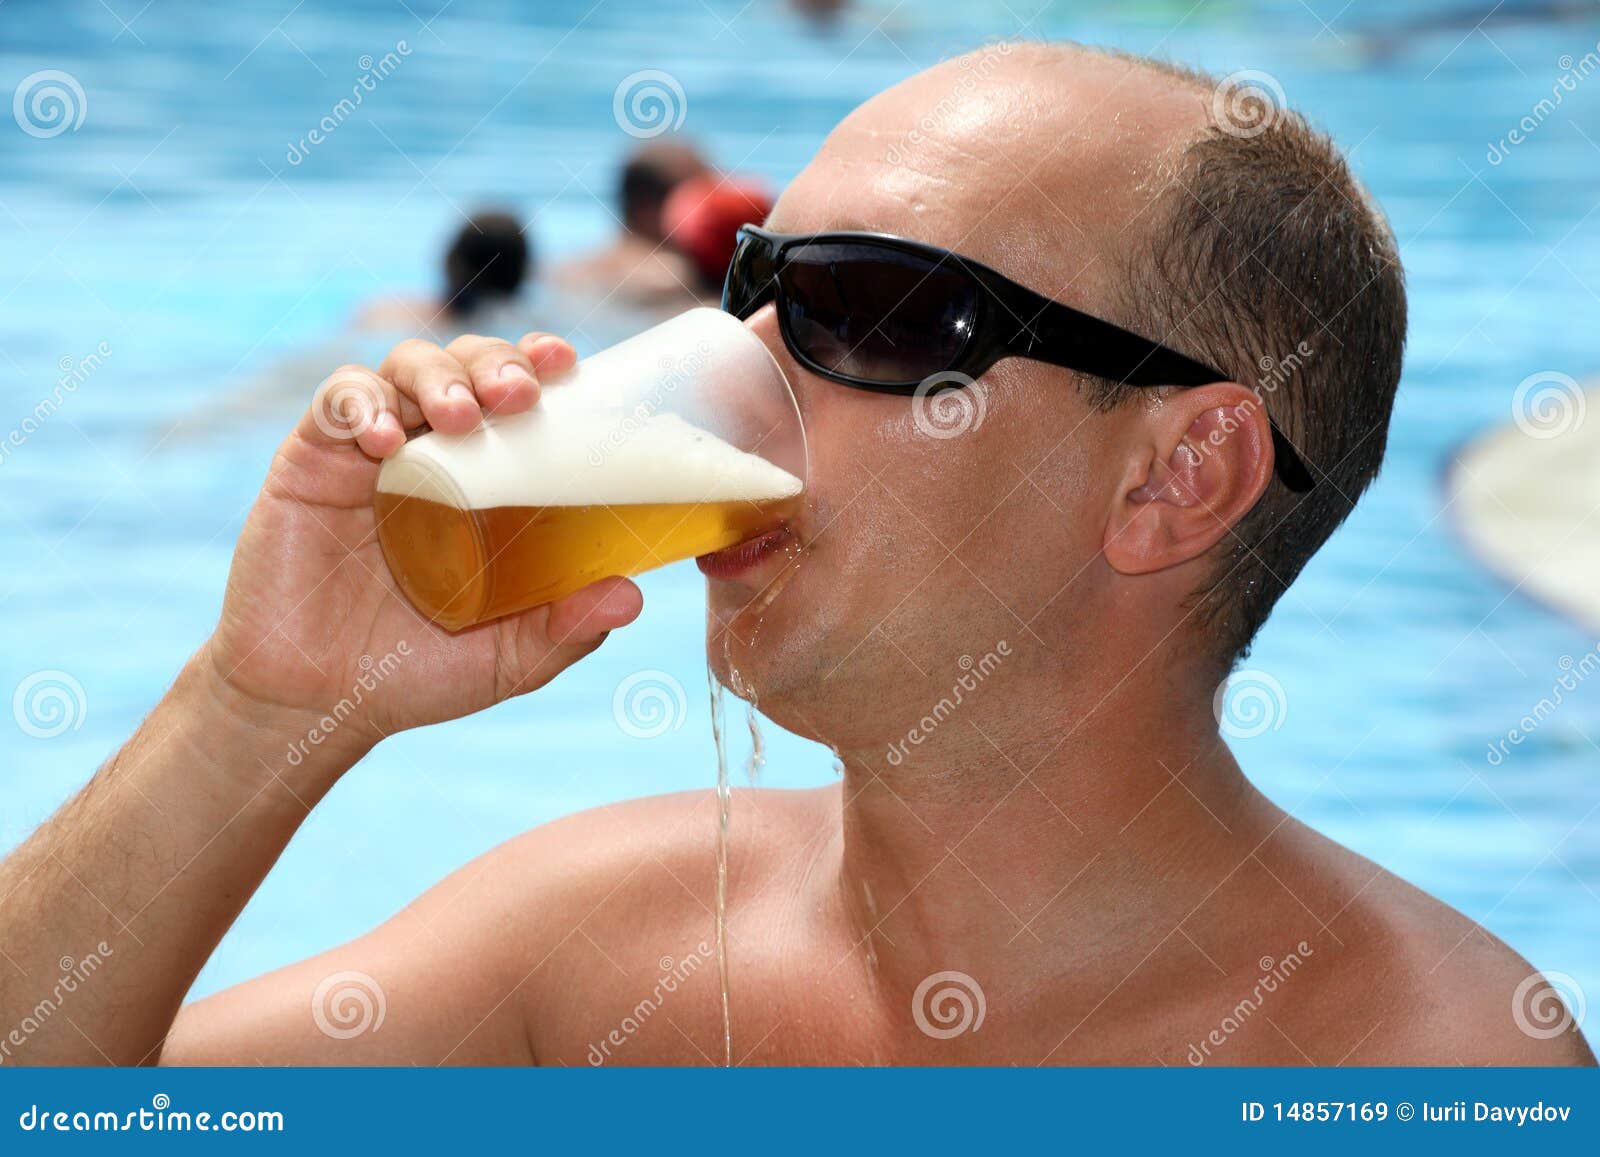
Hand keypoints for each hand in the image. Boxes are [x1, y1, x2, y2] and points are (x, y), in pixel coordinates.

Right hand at [202, 332, 642, 757]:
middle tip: (518, 395)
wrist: (317, 702)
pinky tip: (384, 440)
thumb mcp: (508, 658)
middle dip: (495, 362)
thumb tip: (631, 596)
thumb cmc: (416, 672)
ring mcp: (370, 453)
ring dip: (437, 375)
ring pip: (404, 367)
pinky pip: (335, 404)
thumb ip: (566, 629)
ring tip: (458, 416)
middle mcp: (432, 451)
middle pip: (466, 364)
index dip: (540, 364)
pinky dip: (361, 404)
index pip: (518, 394)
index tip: (566, 364)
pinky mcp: (309, 461)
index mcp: (487, 479)